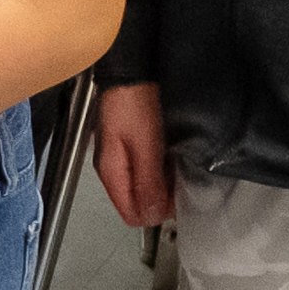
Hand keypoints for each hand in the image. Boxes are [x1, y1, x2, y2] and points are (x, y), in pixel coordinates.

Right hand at [96, 79, 170, 229]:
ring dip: (160, 184)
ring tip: (173, 165)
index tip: (174, 197)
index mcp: (111, 173)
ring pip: (141, 188)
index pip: (130, 214)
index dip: (155, 212)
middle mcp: (111, 170)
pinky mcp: (126, 148)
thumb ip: (148, 182)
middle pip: (136, 203)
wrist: (127, 74)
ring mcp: (118, 159)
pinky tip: (167, 156)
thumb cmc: (132, 103)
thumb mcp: (145, 145)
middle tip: (177, 179)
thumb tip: (151, 215)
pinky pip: (143, 172)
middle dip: (159, 198)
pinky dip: (158, 170)